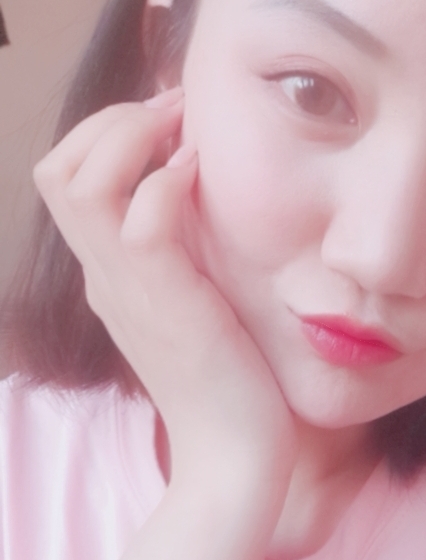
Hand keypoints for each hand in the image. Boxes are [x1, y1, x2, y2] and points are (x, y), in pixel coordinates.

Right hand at [33, 87, 297, 482]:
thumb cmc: (227, 367)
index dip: (106, 131)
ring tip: (181, 130)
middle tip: (170, 113)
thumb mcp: (195, 293)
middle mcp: (105, 273)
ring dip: (131, 135)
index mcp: (109, 269)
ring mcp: (127, 287)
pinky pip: (142, 221)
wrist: (234, 446)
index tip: (167, 120)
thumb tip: (198, 180)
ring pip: (82, 182)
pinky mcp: (166, 301)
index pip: (66, 177)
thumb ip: (184, 245)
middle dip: (110, 119)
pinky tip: (200, 173)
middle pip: (58, 168)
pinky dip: (167, 182)